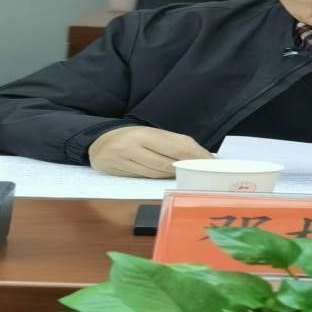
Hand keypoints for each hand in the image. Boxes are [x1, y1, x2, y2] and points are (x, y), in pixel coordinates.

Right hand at [88, 126, 212, 177]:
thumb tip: (201, 156)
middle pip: (168, 162)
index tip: (212, 162)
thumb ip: (173, 143)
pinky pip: (145, 178)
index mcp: (144, 133)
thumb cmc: (132, 137)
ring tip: (188, 174)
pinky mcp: (118, 172)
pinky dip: (159, 178)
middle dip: (187, 168)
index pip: (177, 147)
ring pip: (157, 173)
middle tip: (204, 172)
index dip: (196, 156)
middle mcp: (132, 146)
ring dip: (174, 175)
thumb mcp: (151, 134)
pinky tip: (169, 177)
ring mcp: (124, 160)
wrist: (100, 142)